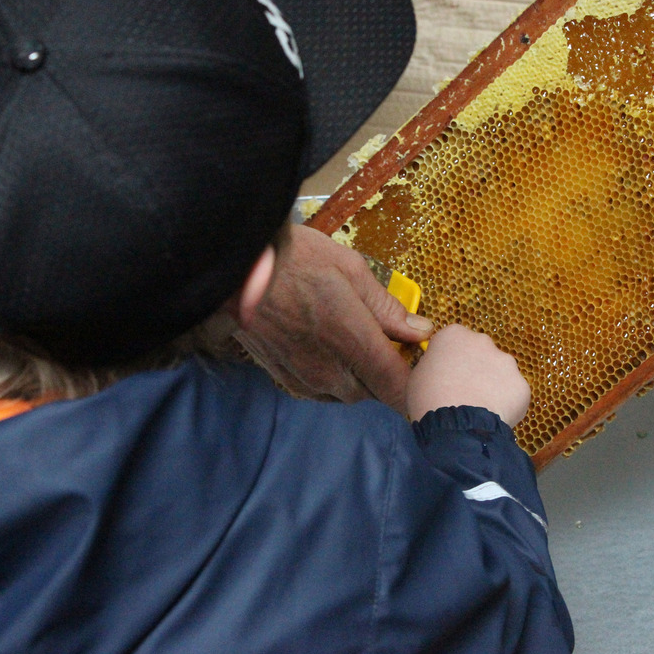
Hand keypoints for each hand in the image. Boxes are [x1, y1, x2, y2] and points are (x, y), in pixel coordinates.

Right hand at [233, 225, 433, 413]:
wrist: (233, 269)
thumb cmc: (292, 260)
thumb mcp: (350, 270)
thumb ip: (387, 307)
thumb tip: (419, 331)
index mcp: (355, 344)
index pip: (399, 387)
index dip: (416, 382)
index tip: (420, 364)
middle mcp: (331, 372)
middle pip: (374, 392)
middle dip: (385, 374)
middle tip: (386, 341)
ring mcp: (305, 379)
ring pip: (346, 393)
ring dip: (357, 376)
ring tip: (351, 339)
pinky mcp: (283, 378)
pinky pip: (319, 389)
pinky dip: (330, 376)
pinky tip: (324, 346)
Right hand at [405, 325, 529, 426]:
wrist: (456, 426)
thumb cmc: (429, 400)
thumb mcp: (417, 376)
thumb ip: (433, 365)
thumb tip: (440, 371)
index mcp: (454, 335)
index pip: (454, 341)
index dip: (450, 360)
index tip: (446, 375)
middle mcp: (483, 341)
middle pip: (481, 353)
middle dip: (476, 370)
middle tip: (464, 393)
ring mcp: (506, 362)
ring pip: (500, 373)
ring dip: (492, 386)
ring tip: (479, 408)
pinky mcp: (521, 384)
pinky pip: (513, 394)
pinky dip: (507, 404)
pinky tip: (493, 417)